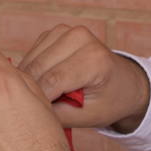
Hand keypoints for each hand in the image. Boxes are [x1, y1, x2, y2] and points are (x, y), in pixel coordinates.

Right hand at [19, 25, 150, 132]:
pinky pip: (31, 55)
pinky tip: (44, 84)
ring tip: (44, 99)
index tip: (34, 119)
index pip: (52, 81)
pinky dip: (31, 72)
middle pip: (37, 69)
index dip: (39, 102)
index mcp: (94, 58)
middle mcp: (80, 37)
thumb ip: (57, 115)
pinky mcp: (55, 32)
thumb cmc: (109, 101)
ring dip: (29, 82)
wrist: (125, 82)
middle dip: (32, 92)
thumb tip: (25, 112)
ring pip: (30, 61)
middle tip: (36, 112)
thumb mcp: (88, 117)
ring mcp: (66, 30)